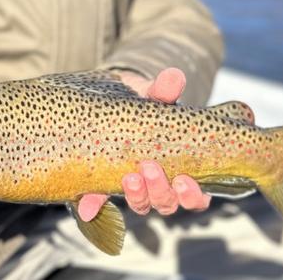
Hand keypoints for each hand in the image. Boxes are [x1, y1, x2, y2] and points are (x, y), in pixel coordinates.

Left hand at [77, 68, 211, 221]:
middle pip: (167, 203)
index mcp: (183, 171)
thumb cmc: (148, 105)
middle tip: (149, 168)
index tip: (183, 179)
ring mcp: (136, 187)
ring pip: (141, 205)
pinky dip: (94, 204)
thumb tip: (174, 76)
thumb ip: (165, 90)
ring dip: (136, 196)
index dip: (192, 196)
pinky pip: (101, 200)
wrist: (119, 103)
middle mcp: (161, 186)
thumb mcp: (157, 97)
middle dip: (160, 190)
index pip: (195, 198)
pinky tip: (87, 206)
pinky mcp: (106, 184)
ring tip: (129, 177)